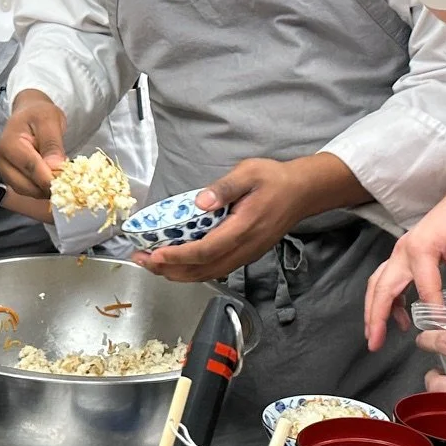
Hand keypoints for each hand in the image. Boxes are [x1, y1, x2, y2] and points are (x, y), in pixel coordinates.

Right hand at [0, 90, 67, 198]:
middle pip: (27, 184)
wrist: (29, 114)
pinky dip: (42, 190)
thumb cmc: (39, 114)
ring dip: (46, 190)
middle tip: (69, 181)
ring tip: (62, 179)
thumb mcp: (50, 120)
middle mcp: (2, 161)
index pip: (31, 167)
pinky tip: (53, 181)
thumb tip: (56, 168)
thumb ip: (52, 144)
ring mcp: (5, 172)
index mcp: (9, 144)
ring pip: (27, 191)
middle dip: (48, 186)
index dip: (50, 177)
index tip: (68, 180)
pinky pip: (28, 191)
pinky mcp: (11, 179)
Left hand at [134, 156, 335, 282]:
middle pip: (203, 269)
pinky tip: (179, 264)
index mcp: (243, 228)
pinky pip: (216, 269)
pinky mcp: (246, 254)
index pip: (205, 250)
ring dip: (179, 273)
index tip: (155, 255)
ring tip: (153, 265)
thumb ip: (225, 187)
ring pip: (209, 273)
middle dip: (170, 269)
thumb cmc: (275, 179)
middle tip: (143, 261)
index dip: (178, 256)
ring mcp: (246, 254)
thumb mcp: (250, 172)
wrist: (303, 193)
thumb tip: (200, 202)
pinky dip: (194, 271)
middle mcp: (244, 247)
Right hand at [363, 166, 445, 349]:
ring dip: (375, 309)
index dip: (434, 313)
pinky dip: (388, 299)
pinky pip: (388, 279)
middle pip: (383, 288)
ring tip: (375, 335)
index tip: (443, 331)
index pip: (425, 290)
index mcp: (421, 248)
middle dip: (376, 317)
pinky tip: (398, 317)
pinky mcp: (404, 254)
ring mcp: (400, 251)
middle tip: (373, 343)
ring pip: (379, 283)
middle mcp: (403, 250)